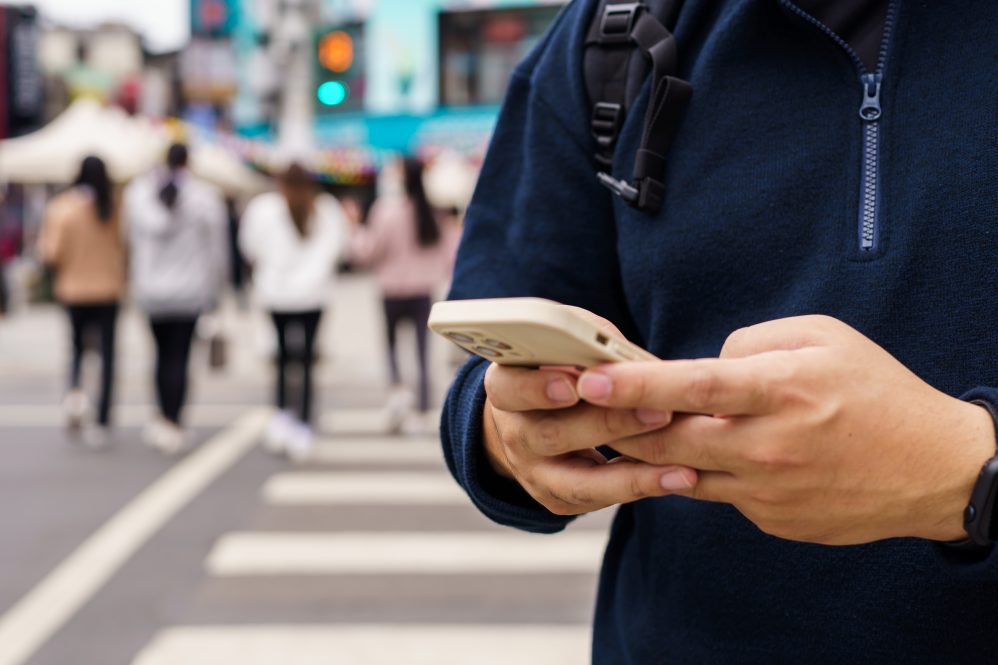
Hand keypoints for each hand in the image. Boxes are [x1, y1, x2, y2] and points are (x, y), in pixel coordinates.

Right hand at [482, 308, 697, 515]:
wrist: (535, 418)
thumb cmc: (559, 369)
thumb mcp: (564, 344)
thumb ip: (588, 344)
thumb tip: (629, 358)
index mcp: (506, 388)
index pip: (511, 388)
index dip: (538, 388)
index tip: (574, 385)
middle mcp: (514, 434)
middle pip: (554, 434)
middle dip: (609, 424)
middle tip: (658, 412)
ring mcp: (534, 473)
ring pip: (579, 482)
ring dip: (633, 474)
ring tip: (679, 466)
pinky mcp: (558, 499)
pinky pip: (600, 500)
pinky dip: (641, 488)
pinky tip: (677, 477)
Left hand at [575, 316, 995, 543]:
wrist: (932, 468)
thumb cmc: (876, 392)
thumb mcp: (823, 338)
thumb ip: (753, 343)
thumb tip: (705, 366)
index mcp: (782, 391)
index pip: (693, 386)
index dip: (635, 383)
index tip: (591, 379)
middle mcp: (769, 446)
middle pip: (670, 439)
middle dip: (621, 425)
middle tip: (587, 407)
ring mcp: (767, 491)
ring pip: (684, 471)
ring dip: (652, 452)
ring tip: (633, 429)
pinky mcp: (770, 520)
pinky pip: (717, 492)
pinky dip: (701, 472)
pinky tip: (708, 454)